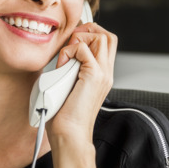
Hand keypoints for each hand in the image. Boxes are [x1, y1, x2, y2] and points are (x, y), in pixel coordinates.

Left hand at [47, 22, 117, 141]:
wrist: (69, 136)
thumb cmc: (64, 117)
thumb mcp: (69, 87)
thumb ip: (70, 70)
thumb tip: (59, 58)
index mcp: (102, 75)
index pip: (106, 43)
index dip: (89, 35)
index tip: (70, 42)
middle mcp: (106, 73)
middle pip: (108, 36)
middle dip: (88, 31)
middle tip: (70, 42)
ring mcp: (103, 74)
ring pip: (102, 37)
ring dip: (79, 39)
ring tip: (66, 55)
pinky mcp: (93, 76)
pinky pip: (84, 49)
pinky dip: (69, 50)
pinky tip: (62, 64)